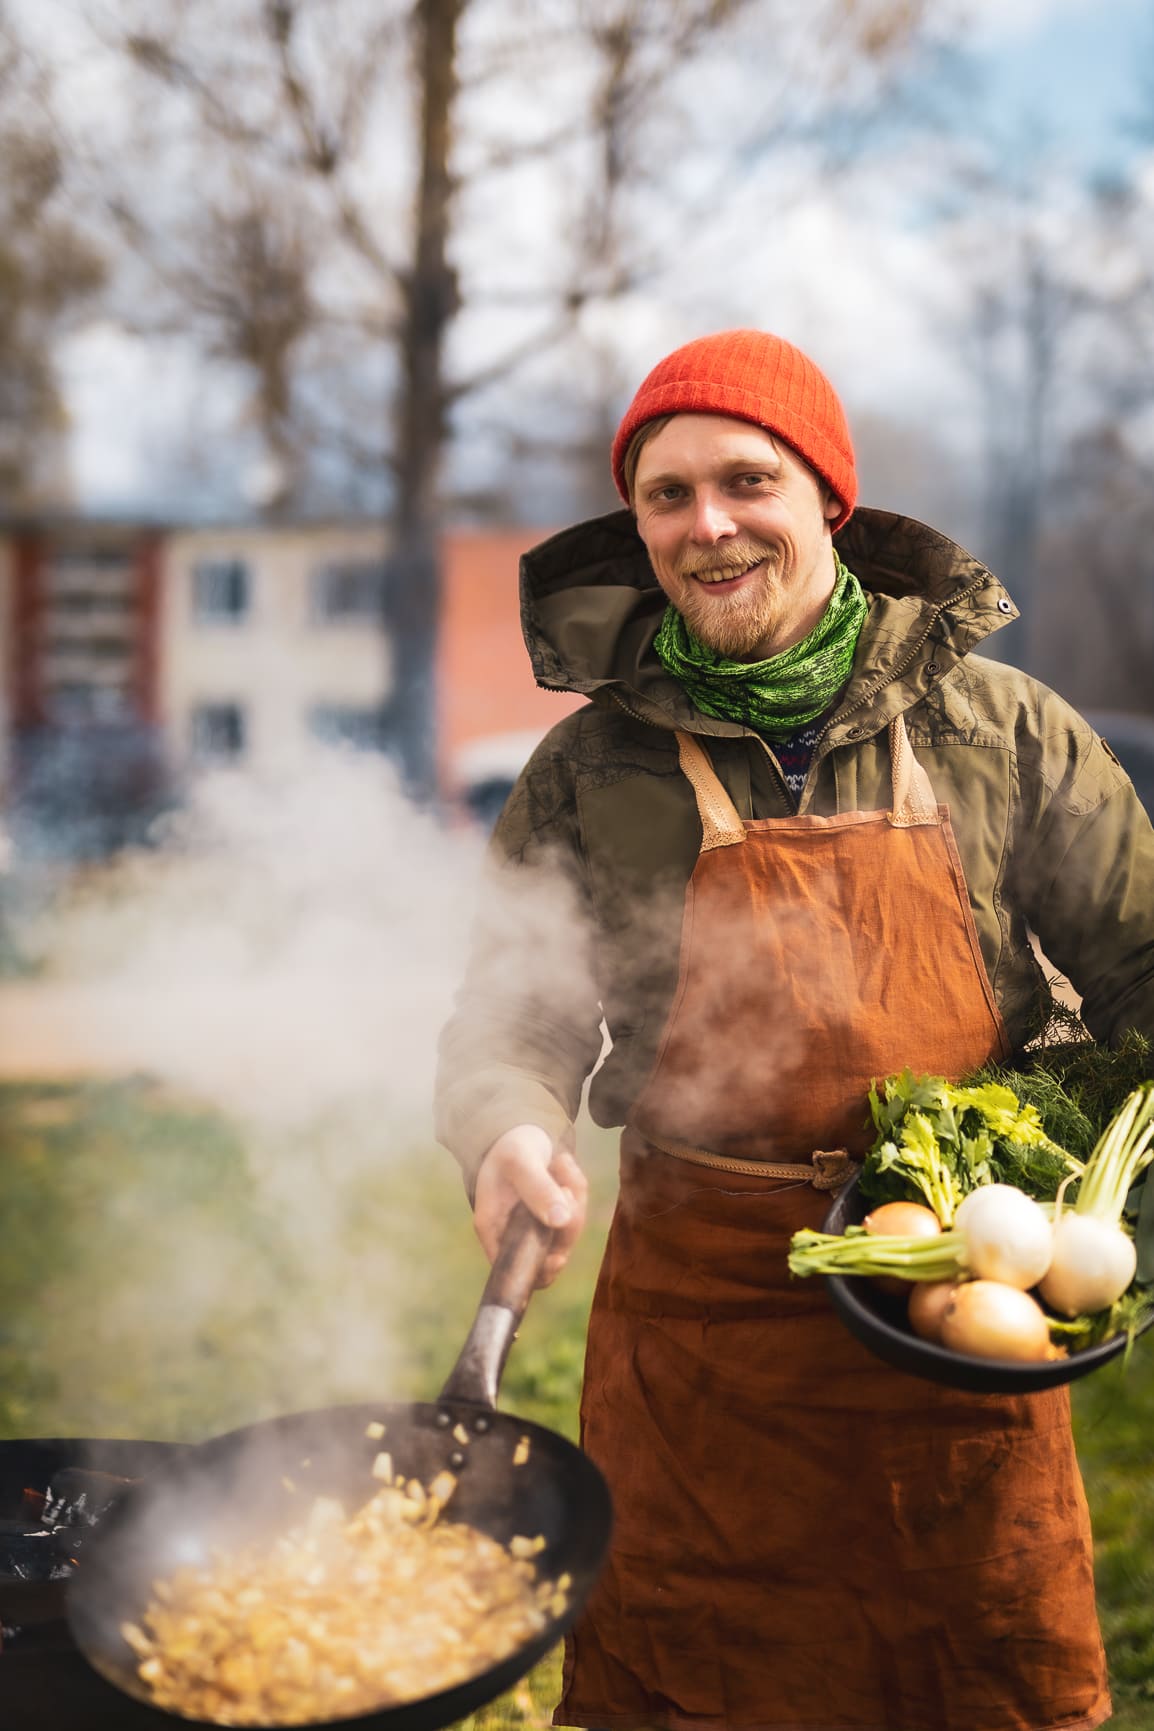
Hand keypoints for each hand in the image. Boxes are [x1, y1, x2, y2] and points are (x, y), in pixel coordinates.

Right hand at [473, 1124, 587, 1287]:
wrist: (520, 1132)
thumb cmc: (510, 1147)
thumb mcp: (520, 1161)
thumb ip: (537, 1188)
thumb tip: (560, 1220)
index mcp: (493, 1227)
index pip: (514, 1269)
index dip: (538, 1271)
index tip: (559, 1257)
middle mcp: (514, 1233)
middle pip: (549, 1253)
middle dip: (568, 1222)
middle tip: (566, 1186)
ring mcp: (536, 1226)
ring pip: (568, 1232)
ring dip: (575, 1198)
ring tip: (562, 1162)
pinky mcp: (554, 1216)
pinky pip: (576, 1212)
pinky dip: (577, 1189)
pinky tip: (564, 1164)